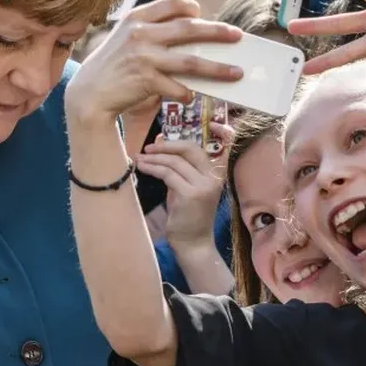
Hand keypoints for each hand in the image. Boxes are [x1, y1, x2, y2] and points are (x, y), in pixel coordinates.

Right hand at [65, 0, 242, 127]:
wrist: (89, 93)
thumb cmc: (113, 66)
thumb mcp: (126, 38)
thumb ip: (153, 31)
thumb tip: (192, 34)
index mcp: (138, 18)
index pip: (174, 3)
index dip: (193, 9)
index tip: (204, 15)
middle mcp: (141, 33)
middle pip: (190, 28)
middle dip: (218, 32)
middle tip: (238, 36)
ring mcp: (144, 57)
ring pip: (191, 61)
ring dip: (217, 68)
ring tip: (236, 73)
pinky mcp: (146, 81)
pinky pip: (178, 87)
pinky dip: (188, 93)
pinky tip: (191, 95)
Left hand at [137, 121, 233, 249]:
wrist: (192, 243)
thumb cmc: (187, 215)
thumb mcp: (185, 185)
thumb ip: (177, 166)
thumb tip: (161, 141)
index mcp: (218, 173)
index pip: (226, 145)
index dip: (222, 131)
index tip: (211, 122)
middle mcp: (214, 177)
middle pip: (191, 149)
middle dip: (167, 145)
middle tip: (149, 148)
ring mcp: (204, 186)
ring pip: (175, 162)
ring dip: (154, 158)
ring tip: (139, 158)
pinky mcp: (191, 194)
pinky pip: (168, 174)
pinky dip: (152, 168)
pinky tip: (142, 167)